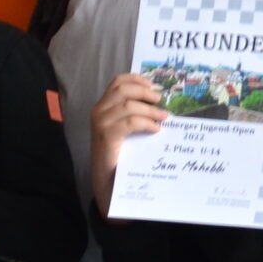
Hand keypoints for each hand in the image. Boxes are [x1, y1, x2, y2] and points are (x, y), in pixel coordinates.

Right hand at [88, 73, 168, 212]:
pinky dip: (146, 123)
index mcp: (103, 106)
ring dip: (150, 109)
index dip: (137, 79)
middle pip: (123, 89)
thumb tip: (159, 102)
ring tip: (163, 116)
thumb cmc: (121, 155)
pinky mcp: (106, 136)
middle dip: (145, 92)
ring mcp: (100, 123)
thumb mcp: (126, 129)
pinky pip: (130, 122)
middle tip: (161, 100)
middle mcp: (98, 111)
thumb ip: (135, 114)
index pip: (118, 81)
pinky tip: (156, 129)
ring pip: (128, 105)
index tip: (153, 84)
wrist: (108, 182)